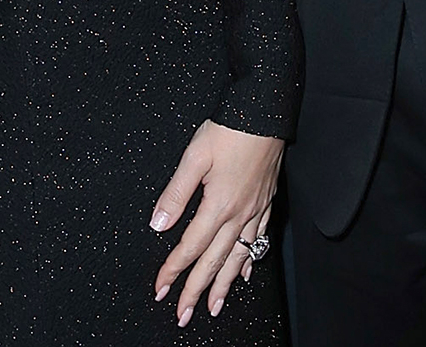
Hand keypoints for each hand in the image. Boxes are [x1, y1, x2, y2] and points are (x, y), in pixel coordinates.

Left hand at [150, 120, 284, 325]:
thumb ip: (175, 193)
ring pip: (238, 257)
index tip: (160, 289)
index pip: (190, 247)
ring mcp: (256, 209)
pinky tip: (243, 272)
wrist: (265, 110)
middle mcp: (239, 214)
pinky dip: (250, 259)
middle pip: (214, 261)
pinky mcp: (267, 200)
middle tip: (184, 314)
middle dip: (197, 290)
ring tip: (214, 306)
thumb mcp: (194, 156)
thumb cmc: (230, 129)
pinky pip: (258, 239)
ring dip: (223, 284)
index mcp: (218, 205)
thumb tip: (158, 225)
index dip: (173, 270)